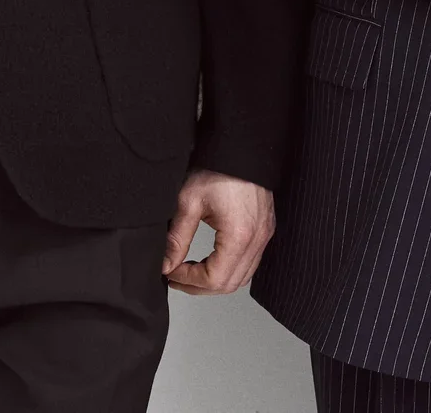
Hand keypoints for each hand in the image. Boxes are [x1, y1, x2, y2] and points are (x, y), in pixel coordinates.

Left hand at [161, 170, 273, 295]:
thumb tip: (165, 264)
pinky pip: (250, 263)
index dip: (189, 280)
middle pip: (229, 284)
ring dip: (215, 281)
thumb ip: (176, 238)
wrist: (241, 145)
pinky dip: (229, 269)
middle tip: (175, 278)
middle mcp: (257, 240)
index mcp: (239, 235)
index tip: (170, 272)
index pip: (214, 279)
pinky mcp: (265, 230)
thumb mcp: (188, 201)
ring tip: (190, 272)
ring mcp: (264, 236)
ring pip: (241, 277)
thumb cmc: (218, 167)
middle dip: (199, 286)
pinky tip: (211, 261)